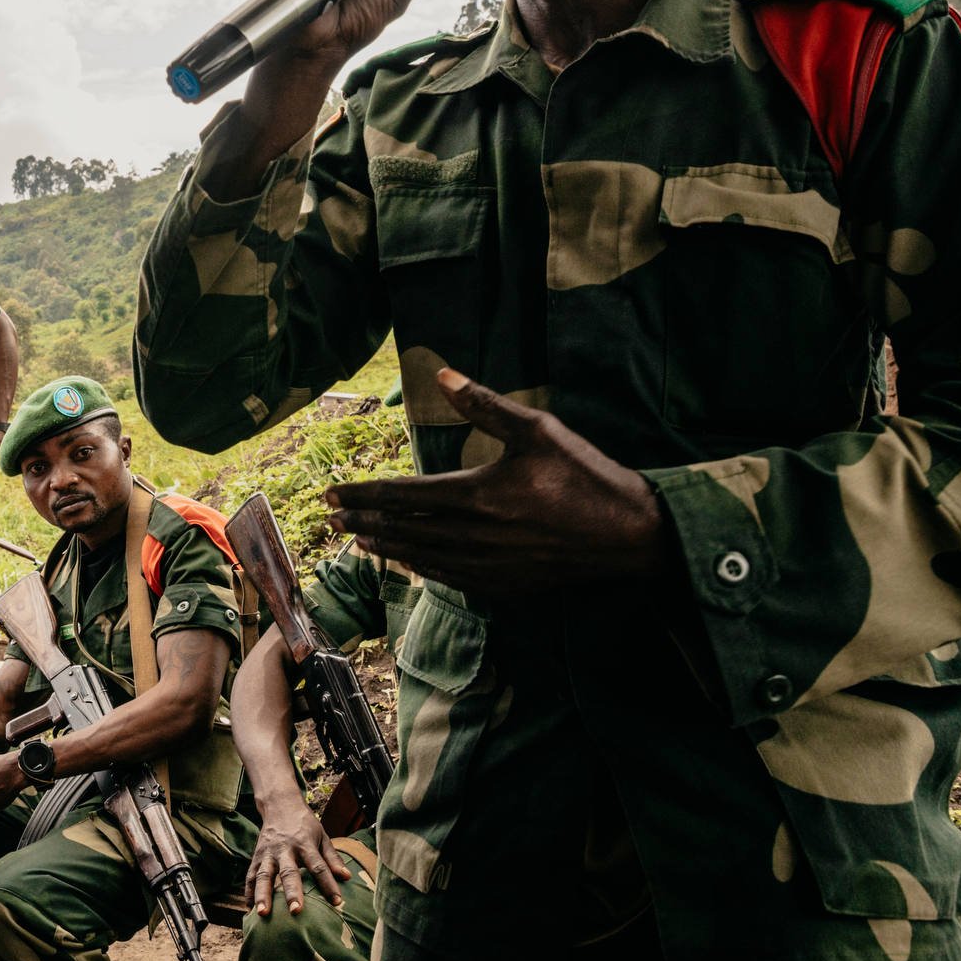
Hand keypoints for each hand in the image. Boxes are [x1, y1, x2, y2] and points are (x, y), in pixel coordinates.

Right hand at [244, 794, 348, 915]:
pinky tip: (249, 909)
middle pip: (288, 872)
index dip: (328, 883)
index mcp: (305, 843)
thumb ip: (333, 858)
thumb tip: (347, 877)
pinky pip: (251, 875)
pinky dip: (248, 892)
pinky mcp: (256, 855)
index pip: (318, 865)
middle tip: (295, 911)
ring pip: (264, 875)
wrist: (280, 804)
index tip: (337, 902)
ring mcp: (268, 852)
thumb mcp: (322, 836)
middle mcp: (285, 848)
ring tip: (263, 914)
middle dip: (292, 892)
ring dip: (263, 894)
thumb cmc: (304, 824)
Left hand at [327, 367, 669, 599]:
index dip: (363, 495)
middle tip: (330, 517)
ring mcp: (489, 566)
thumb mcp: (538, 429)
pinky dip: (422, 568)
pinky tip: (409, 562)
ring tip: (358, 540)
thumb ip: (485, 404)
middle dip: (364, 522)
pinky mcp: (506, 585)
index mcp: (479, 495)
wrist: (630, 534)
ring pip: (423, 557)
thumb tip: (442, 375)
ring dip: (387, 547)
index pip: (403, 496)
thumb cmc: (585, 475)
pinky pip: (450, 579)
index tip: (332, 493)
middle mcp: (476, 536)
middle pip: (404, 530)